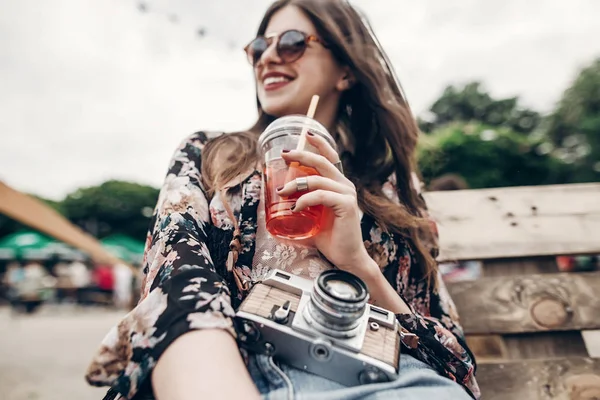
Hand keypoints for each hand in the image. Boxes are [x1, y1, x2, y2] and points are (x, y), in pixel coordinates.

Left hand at [277, 133, 376, 280]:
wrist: (346, 257)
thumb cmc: (329, 238)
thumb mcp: (311, 216)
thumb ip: (300, 204)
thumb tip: (275, 200)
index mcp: (338, 184)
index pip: (331, 157)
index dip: (319, 143)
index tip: (306, 134)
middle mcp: (345, 185)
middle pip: (322, 161)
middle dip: (302, 154)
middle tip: (285, 154)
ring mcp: (347, 194)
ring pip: (318, 178)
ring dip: (296, 184)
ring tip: (281, 192)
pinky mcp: (346, 205)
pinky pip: (321, 195)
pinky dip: (305, 199)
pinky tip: (296, 208)